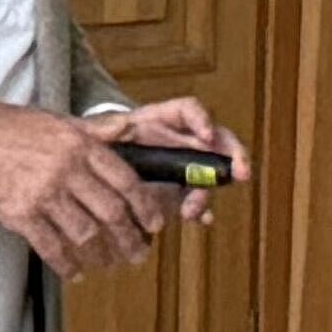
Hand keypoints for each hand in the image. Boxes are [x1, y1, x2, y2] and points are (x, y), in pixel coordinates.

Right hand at [0, 103, 180, 279]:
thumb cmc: (8, 128)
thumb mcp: (57, 120)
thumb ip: (94, 130)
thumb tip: (128, 130)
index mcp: (79, 145)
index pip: (125, 180)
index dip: (145, 206)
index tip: (154, 223)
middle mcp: (66, 170)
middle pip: (111, 212)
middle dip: (130, 238)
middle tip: (138, 252)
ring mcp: (44, 194)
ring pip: (86, 234)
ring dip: (102, 255)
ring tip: (109, 263)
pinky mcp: (21, 215)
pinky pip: (53, 248)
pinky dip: (67, 265)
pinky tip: (76, 272)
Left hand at [88, 97, 249, 218]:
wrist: (91, 163)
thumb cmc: (94, 141)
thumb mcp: (93, 132)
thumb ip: (101, 130)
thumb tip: (112, 126)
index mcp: (158, 121)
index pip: (187, 110)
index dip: (201, 119)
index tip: (207, 136)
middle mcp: (177, 140)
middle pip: (216, 140)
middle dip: (232, 154)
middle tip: (241, 173)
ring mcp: (181, 165)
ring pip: (209, 173)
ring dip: (207, 191)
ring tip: (192, 211)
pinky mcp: (177, 189)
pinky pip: (195, 198)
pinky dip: (200, 210)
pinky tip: (200, 221)